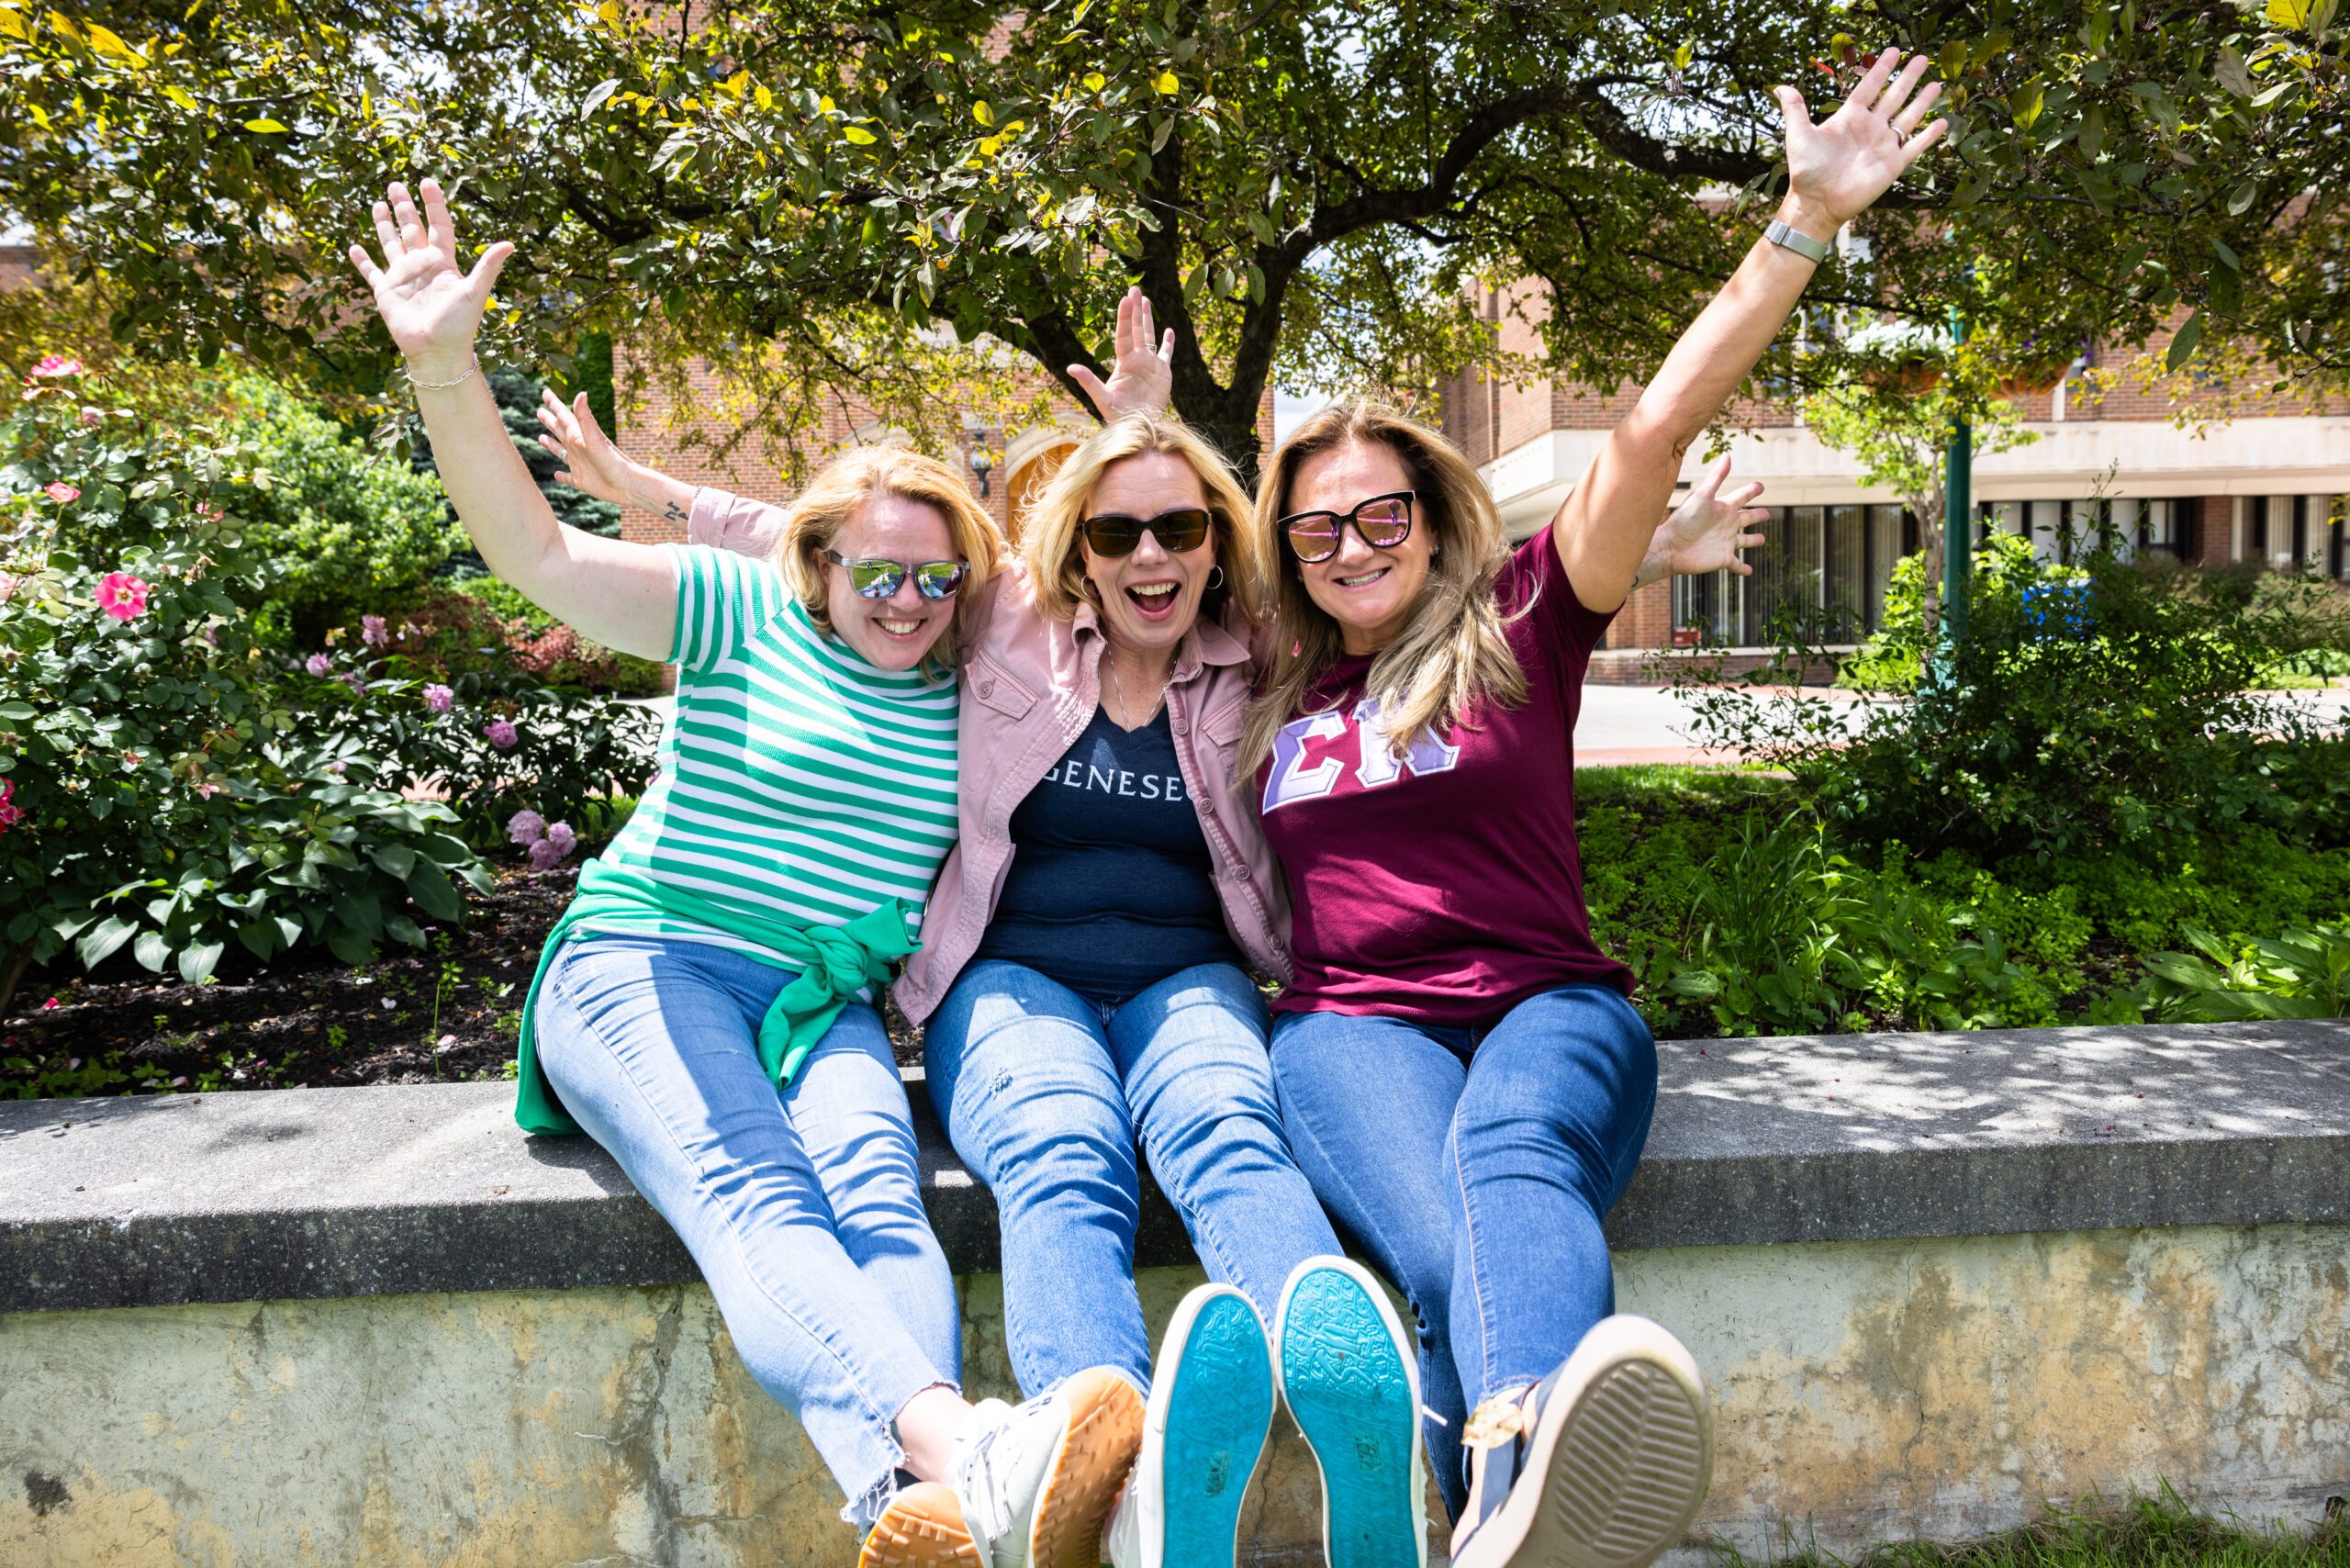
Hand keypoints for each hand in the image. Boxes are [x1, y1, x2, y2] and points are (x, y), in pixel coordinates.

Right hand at [346, 177, 513, 381]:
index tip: (427, 182)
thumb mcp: (475, 291)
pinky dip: (362, 261)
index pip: (438, 225)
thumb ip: (488, 266)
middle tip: (395, 183)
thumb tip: (510, 243)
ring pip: (391, 243)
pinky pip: (371, 272)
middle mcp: (422, 265)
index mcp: (443, 262)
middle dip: (404, 206)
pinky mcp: (386, 292)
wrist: (437, 352)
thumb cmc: (459, 325)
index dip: (433, 204)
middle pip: (411, 228)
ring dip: (384, 225)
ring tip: (377, 204)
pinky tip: (354, 247)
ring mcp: (403, 277)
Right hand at [537, 388, 631, 505]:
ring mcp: (579, 464)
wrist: (626, 484)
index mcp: (579, 436)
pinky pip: (567, 477)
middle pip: (559, 430)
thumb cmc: (611, 460)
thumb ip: (586, 417)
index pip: (563, 416)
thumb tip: (582, 393)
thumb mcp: (595, 437)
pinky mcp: (580, 480)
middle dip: (549, 420)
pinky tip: (556, 475)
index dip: (554, 403)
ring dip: (551, 444)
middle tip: (539, 410)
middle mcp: (578, 447)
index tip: (545, 391)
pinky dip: (561, 476)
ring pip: (560, 451)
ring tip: (541, 437)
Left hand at [1067, 286, 1175, 419]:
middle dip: (1135, 309)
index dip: (1124, 317)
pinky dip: (1169, 343)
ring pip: (1149, 336)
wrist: (1138, 427)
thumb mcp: (1102, 398)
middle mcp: (1137, 359)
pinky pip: (1166, 354)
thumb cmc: (1119, 415)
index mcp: (1124, 362)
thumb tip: (1070, 367)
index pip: (1124, 335)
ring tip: (1145, 300)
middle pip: (1136, 329)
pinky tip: (1169, 331)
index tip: (1125, 300)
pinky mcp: (1163, 373)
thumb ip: (1089, 382)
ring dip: (1148, 319)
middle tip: (1134, 289)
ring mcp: (1150, 365)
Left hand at [1639, 454, 1766, 585]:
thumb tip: (1728, 455)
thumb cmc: (1684, 519)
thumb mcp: (1702, 496)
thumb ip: (1716, 477)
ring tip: (1762, 539)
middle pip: (1747, 518)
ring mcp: (1726, 542)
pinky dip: (1743, 569)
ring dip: (1754, 540)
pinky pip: (1737, 565)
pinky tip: (1749, 572)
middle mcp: (1726, 524)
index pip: (1742, 496)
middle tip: (1766, 513)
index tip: (1761, 486)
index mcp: (1723, 508)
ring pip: (1745, 541)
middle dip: (1757, 515)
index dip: (1752, 491)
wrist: (1671, 547)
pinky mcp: (1723, 559)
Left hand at [1773, 49, 1948, 234]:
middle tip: (1922, 58)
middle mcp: (1869, 128)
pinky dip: (1929, 135)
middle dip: (1908, 77)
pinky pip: (1915, 147)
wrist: (1817, 203)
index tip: (1893, 51)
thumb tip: (1781, 87)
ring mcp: (1882, 146)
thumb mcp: (1799, 135)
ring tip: (1936, 84)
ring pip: (1908, 117)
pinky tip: (1942, 122)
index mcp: (1850, 118)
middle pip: (1894, 96)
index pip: (1869, 87)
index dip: (1881, 69)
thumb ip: (1795, 109)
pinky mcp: (1893, 165)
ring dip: (1923, 101)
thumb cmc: (1806, 170)